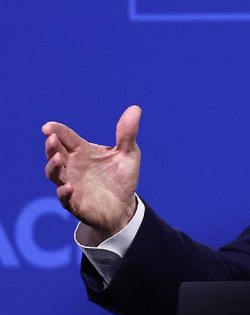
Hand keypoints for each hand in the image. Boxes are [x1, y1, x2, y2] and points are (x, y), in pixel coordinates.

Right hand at [42, 106, 141, 243]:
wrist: (124, 206)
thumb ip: (127, 133)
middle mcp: (72, 166)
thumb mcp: (128, 154)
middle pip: (55, 154)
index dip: (57, 131)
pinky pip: (65, 198)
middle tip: (52, 138)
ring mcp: (71, 184)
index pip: (67, 138)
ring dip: (54, 167)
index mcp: (83, 152)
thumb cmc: (121, 178)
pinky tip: (68, 187)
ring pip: (55, 174)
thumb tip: (135, 108)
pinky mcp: (75, 203)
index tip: (49, 126)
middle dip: (52, 146)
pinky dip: (64, 192)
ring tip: (58, 159)